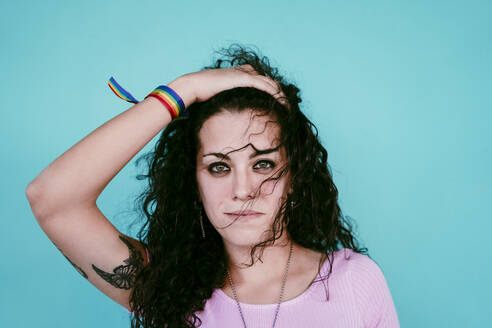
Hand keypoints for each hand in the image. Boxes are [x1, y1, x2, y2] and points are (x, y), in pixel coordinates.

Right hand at [168, 65, 286, 107]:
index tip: (277, 104)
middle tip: (287, 107)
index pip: (262, 81)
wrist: (193, 86)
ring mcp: (245, 73)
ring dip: (281, 95)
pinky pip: (266, 86)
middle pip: (270, 81)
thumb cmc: (201, 95)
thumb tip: (225, 115)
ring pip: (271, 83)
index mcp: (239, 74)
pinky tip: (283, 103)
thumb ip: (225, 103)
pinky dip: (276, 94)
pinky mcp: (244, 78)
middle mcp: (245, 71)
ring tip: (288, 107)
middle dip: (280, 94)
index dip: (271, 92)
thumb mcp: (218, 98)